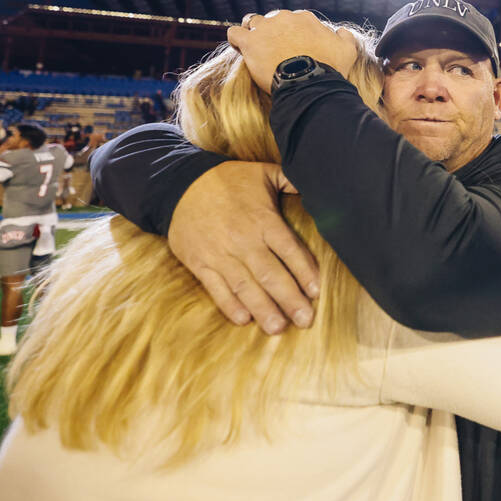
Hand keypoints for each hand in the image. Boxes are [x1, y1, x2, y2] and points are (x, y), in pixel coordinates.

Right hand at [168, 160, 317, 333]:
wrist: (181, 185)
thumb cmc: (229, 180)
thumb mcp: (264, 172)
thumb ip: (292, 180)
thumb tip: (318, 185)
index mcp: (263, 220)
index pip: (290, 250)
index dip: (305, 271)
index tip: (316, 291)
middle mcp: (244, 240)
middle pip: (271, 274)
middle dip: (290, 299)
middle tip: (306, 320)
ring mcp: (221, 254)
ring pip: (246, 287)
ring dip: (263, 309)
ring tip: (278, 328)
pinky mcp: (200, 264)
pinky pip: (217, 289)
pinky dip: (230, 305)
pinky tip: (244, 319)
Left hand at [226, 10, 359, 90]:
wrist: (310, 83)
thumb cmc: (329, 68)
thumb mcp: (347, 51)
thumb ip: (345, 37)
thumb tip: (341, 31)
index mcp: (305, 18)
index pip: (294, 20)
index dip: (293, 33)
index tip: (294, 47)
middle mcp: (284, 18)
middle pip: (273, 20)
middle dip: (273, 32)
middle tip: (275, 51)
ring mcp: (265, 28)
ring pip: (253, 22)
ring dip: (254, 33)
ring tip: (256, 48)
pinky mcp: (250, 42)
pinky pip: (235, 33)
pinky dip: (236, 39)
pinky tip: (239, 48)